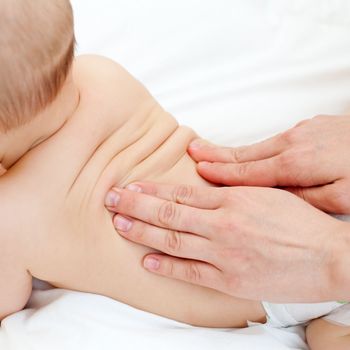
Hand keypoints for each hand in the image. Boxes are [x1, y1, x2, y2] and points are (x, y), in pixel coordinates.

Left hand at [105, 182, 347, 301]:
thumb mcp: (266, 193)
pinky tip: (147, 261)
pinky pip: (191, 272)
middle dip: (135, 206)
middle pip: (169, 213)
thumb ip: (232, 187)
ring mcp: (225, 254)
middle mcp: (223, 224)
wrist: (329, 256)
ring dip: (142, 232)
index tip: (130, 187)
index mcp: (233, 200)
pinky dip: (167, 266)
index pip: (181, 193)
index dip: (151, 190)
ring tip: (119, 225)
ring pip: (173, 240)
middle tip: (110, 200)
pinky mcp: (231, 279)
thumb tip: (202, 178)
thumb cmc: (299, 221)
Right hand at [188, 115, 349, 213]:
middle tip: (192, 150)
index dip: (221, 172)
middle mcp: (295, 143)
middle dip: (216, 154)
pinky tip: (249, 153)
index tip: (199, 169)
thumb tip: (271, 197)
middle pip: (247, 153)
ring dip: (233, 152)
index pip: (248, 171)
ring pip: (260, 147)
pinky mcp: (313, 128)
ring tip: (209, 151)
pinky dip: (256, 150)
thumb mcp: (340, 198)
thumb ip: (301, 197)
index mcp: (297, 163)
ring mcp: (304, 132)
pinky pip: (275, 142)